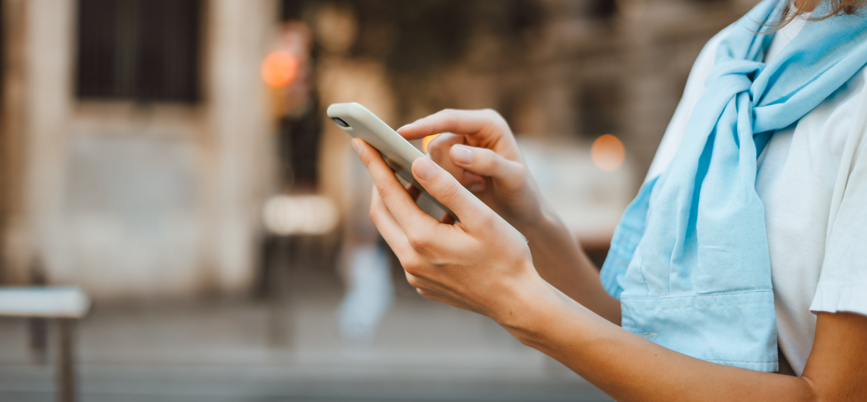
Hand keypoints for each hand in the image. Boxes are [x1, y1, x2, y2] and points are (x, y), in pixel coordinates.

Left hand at [352, 137, 545, 323]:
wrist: (516, 301)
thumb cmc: (506, 257)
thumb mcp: (481, 216)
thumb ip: (447, 188)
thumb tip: (417, 162)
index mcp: (423, 239)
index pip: (388, 193)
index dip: (374, 164)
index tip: (361, 142)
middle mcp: (411, 261)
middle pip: (381, 214)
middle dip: (380, 184)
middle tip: (383, 159)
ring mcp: (415, 276)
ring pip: (394, 232)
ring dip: (398, 206)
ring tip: (412, 183)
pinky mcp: (423, 284)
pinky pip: (406, 250)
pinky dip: (411, 227)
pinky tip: (430, 216)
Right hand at [398, 109, 543, 228]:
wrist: (523, 214)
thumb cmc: (523, 194)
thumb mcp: (513, 179)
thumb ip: (488, 162)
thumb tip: (456, 151)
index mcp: (488, 124)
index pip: (450, 119)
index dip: (425, 126)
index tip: (401, 134)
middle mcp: (472, 131)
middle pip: (437, 143)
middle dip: (448, 168)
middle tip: (475, 184)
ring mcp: (461, 147)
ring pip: (432, 160)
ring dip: (449, 179)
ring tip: (476, 187)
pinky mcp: (453, 165)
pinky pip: (434, 172)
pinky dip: (444, 185)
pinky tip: (466, 191)